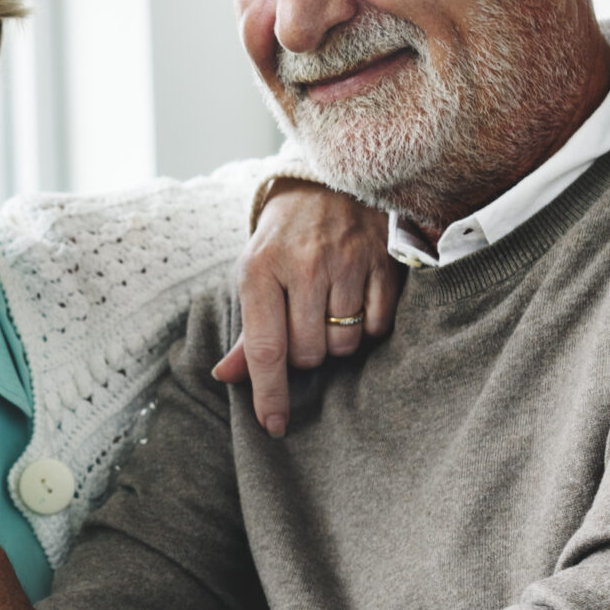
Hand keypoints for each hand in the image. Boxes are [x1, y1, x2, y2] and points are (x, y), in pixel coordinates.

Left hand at [213, 178, 398, 437]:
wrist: (325, 184)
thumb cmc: (283, 241)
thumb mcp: (255, 276)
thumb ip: (248, 332)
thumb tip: (225, 376)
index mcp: (260, 270)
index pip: (266, 348)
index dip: (269, 393)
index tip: (273, 425)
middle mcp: (304, 265)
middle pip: (309, 354)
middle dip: (305, 354)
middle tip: (302, 325)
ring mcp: (347, 261)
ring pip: (345, 344)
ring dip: (336, 342)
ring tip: (328, 311)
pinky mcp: (384, 260)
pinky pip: (378, 326)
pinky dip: (368, 327)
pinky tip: (356, 302)